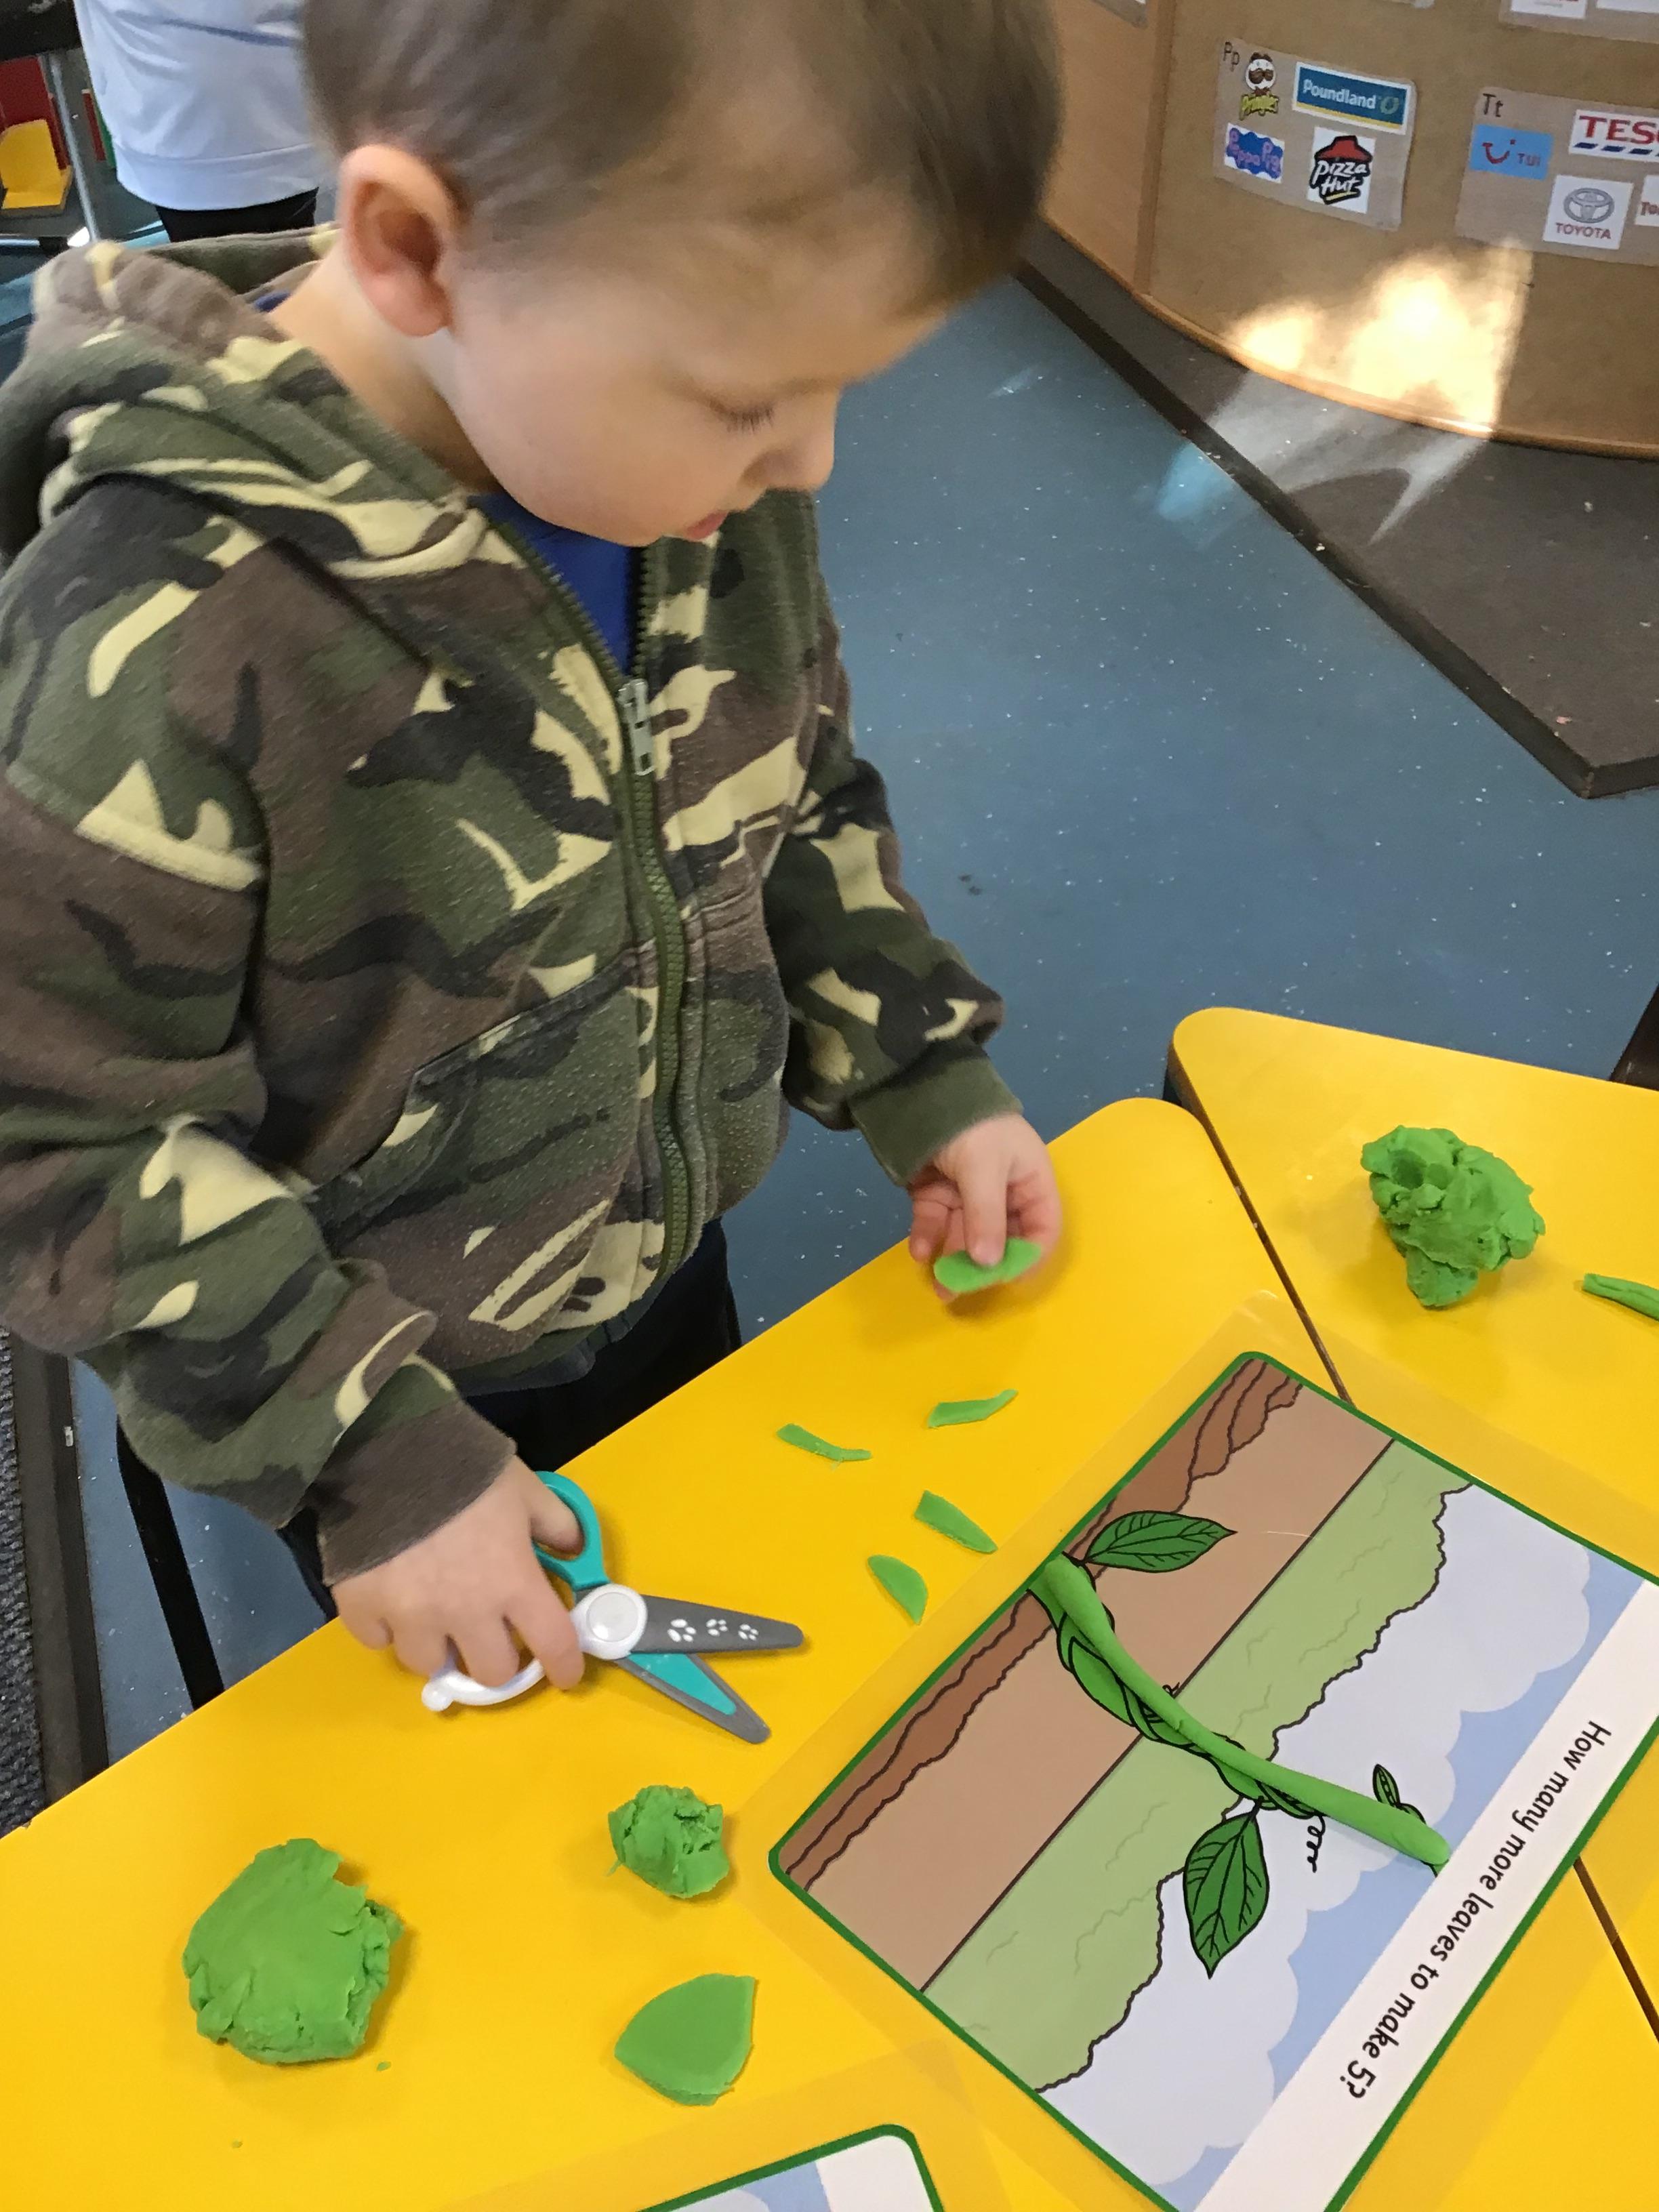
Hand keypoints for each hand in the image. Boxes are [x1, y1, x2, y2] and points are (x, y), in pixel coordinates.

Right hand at [334, 1458, 584, 1689]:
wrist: (387, 1448)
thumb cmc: (466, 1468)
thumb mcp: (526, 1488)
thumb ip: (556, 1524)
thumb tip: (573, 1550)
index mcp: (512, 1582)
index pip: (553, 1645)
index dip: (564, 1665)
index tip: (564, 1672)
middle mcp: (465, 1613)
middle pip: (491, 1675)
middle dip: (497, 1658)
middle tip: (489, 1634)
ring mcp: (410, 1617)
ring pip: (430, 1665)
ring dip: (439, 1645)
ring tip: (434, 1613)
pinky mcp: (362, 1609)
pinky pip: (378, 1641)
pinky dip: (387, 1627)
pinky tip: (392, 1599)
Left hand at [907, 1113, 1061, 1294]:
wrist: (922, 1089)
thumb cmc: (971, 1126)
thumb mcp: (984, 1169)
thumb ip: (987, 1217)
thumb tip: (988, 1264)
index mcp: (1031, 1182)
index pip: (1042, 1230)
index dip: (1027, 1256)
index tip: (1005, 1278)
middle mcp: (1004, 1193)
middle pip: (1001, 1240)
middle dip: (981, 1266)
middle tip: (961, 1288)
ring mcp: (968, 1195)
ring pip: (964, 1237)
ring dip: (952, 1261)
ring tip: (938, 1285)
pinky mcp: (938, 1194)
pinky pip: (937, 1224)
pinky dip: (929, 1238)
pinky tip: (919, 1251)